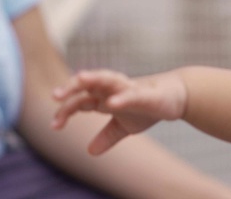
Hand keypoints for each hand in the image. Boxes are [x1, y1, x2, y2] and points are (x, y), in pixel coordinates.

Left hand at [52, 69, 187, 154]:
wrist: (176, 96)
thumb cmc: (147, 107)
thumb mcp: (124, 127)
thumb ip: (107, 136)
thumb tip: (90, 151)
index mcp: (105, 97)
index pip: (81, 101)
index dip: (66, 110)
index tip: (54, 125)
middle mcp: (113, 89)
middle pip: (89, 84)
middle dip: (73, 88)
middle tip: (56, 96)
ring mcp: (129, 89)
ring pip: (108, 79)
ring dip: (94, 78)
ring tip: (80, 79)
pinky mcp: (146, 94)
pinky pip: (132, 94)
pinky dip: (122, 97)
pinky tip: (112, 103)